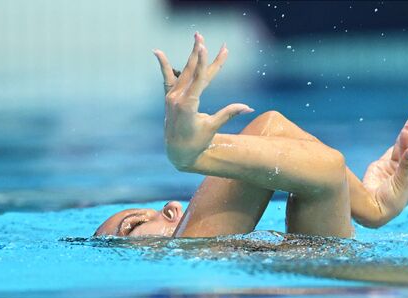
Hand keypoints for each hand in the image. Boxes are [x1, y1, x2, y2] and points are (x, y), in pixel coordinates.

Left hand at [153, 33, 253, 169]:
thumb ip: (228, 114)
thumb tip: (249, 107)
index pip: (197, 79)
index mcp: (188, 105)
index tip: (204, 46)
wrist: (177, 152)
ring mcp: (171, 97)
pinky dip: (164, 65)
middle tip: (201, 35)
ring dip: (192, 56)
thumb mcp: (212, 128)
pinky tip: (158, 52)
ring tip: (198, 39)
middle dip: (199, 53)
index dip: (202, 62)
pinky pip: (167, 78)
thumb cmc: (197, 142)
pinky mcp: (169, 98)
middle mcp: (177, 98)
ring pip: (184, 72)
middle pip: (192, 71)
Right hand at [362, 109, 407, 224]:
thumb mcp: (401, 183)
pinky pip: (392, 149)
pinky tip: (403, 132)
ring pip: (402, 145)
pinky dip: (396, 141)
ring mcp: (397, 166)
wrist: (373, 207)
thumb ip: (406, 165)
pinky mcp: (384, 164)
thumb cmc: (392, 200)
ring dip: (404, 134)